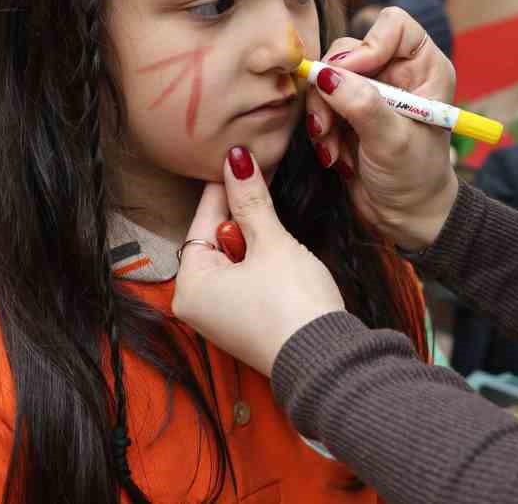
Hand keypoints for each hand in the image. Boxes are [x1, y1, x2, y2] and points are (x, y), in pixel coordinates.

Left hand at [171, 146, 344, 377]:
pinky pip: (245, 279)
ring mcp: (221, 317)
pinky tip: (277, 248)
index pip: (203, 220)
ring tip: (271, 215)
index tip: (235, 158)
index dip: (224, 187)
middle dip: (240, 213)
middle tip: (258, 180)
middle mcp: (197, 304)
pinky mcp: (245, 323)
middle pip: (217, 240)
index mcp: (190, 286)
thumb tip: (237, 160)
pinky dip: (260, 261)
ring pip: (234, 258)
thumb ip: (251, 200)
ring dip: (254, 237)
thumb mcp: (271, 243)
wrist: (326, 359)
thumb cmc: (293, 305)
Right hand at [302, 7, 459, 250]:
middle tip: (328, 124)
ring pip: (328, 76)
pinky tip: (333, 154)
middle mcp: (397, 71)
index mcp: (424, 67)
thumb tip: (326, 75)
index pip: (393, 25)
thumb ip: (362, 105)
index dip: (368, 45)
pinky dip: (321, 127)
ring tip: (332, 148)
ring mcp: (371, 89)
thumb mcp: (392, 141)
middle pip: (350, 49)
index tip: (352, 74)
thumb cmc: (415, 178)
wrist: (405, 216)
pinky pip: (319, 101)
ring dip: (323, 113)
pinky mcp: (348, 109)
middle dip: (333, 89)